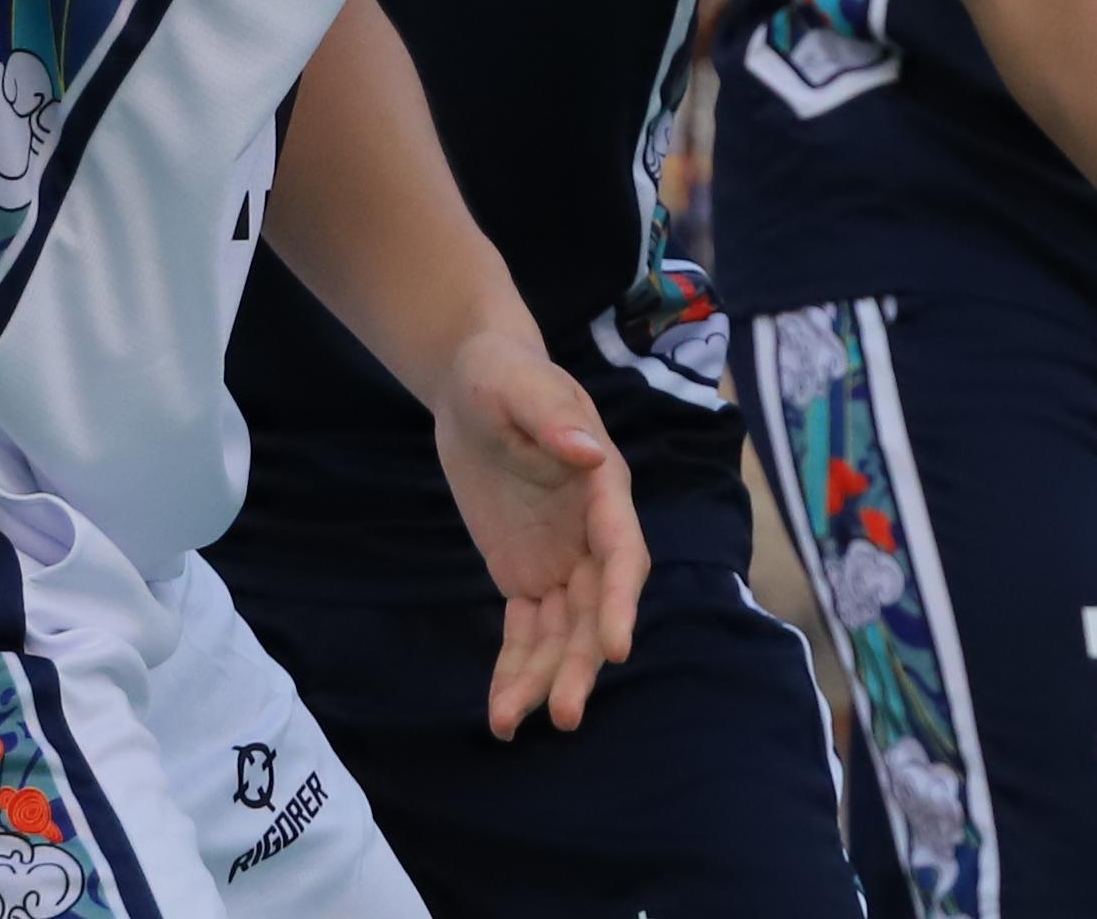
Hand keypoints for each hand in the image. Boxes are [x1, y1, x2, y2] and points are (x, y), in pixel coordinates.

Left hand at [427, 331, 645, 738]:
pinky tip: (501, 711)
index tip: (615, 649)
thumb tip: (587, 452)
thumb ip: (550, 416)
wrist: (473, 384)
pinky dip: (515, 669)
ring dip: (544, 678)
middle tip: (565, 713)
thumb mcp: (518, 384)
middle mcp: (592, 534)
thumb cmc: (502, 374)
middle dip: (582, 662)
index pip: (623, 554)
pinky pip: (526, 631)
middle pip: (596, 609)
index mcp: (604, 488)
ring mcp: (561, 559)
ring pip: (562, 632)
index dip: (621, 603)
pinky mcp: (525, 575)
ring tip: (511, 723)